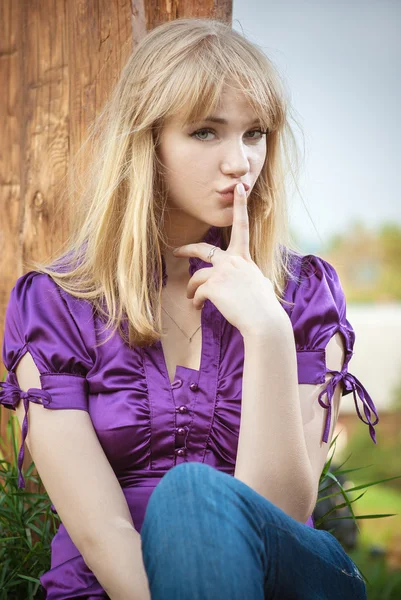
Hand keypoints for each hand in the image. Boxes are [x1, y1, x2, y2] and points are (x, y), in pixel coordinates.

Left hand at [172, 183, 288, 336]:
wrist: (264, 321)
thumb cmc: (265, 307)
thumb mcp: (261, 284)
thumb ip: (253, 277)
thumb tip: (259, 280)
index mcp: (245, 258)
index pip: (242, 227)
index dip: (240, 206)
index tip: (239, 187)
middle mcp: (233, 260)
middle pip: (203, 250)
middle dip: (187, 249)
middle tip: (176, 250)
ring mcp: (222, 272)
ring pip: (196, 278)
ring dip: (192, 290)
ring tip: (192, 299)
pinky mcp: (213, 286)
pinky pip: (197, 294)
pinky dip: (197, 302)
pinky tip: (200, 308)